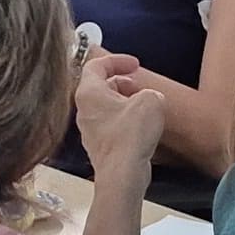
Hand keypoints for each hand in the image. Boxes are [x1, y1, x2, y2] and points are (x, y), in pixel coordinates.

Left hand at [74, 50, 166, 184]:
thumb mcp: (150, 101)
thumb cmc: (129, 137)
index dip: (117, 60)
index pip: (97, 65)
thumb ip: (150, 92)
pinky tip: (141, 126)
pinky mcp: (100, 144)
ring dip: (125, 102)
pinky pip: (111, 124)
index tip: (133, 64)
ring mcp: (90, 128)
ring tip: (143, 105)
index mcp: (89, 93)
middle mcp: (84, 110)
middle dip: (122, 82)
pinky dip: (125, 119)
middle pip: (100, 86)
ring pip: (106, 106)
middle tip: (139, 85)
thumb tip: (150, 99)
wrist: (122, 174)